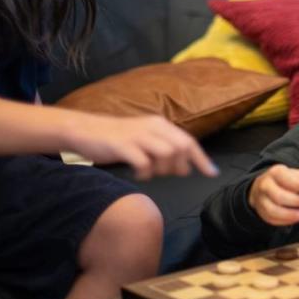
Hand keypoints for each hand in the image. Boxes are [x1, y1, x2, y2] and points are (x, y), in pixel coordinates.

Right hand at [69, 113, 217, 179]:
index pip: (188, 141)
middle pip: (181, 148)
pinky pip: (144, 163)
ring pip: (166, 154)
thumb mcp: (145, 138)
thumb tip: (185, 167)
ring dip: (162, 170)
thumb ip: (164, 148)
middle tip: (167, 173)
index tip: (212, 173)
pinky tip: (137, 174)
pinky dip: (145, 174)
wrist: (85, 130)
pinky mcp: (122, 146)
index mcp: (159, 124)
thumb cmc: (117, 138)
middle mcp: (152, 127)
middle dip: (180, 165)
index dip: (202, 159)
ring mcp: (137, 135)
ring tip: (149, 172)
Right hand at [247, 164, 298, 225]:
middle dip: (295, 200)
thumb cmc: (284, 180)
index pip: (285, 178)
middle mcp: (265, 185)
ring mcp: (261, 199)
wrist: (264, 185)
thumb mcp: (297, 175)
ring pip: (272, 210)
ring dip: (288, 215)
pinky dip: (283, 221)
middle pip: (278, 196)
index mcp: (275, 172)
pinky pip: (270, 219)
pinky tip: (294, 219)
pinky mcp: (261, 211)